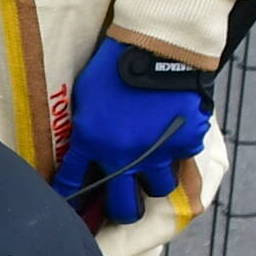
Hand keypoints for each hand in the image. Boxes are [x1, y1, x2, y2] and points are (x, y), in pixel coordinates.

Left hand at [49, 37, 210, 227]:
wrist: (157, 45)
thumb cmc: (114, 63)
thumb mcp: (87, 94)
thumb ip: (86, 125)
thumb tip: (85, 144)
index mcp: (90, 144)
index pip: (72, 183)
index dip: (70, 198)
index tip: (72, 209)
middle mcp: (122, 157)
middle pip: (123, 208)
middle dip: (122, 210)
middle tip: (123, 205)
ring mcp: (156, 153)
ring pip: (157, 189)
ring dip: (153, 182)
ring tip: (152, 170)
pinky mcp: (185, 143)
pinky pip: (183, 163)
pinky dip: (179, 155)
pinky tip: (175, 143)